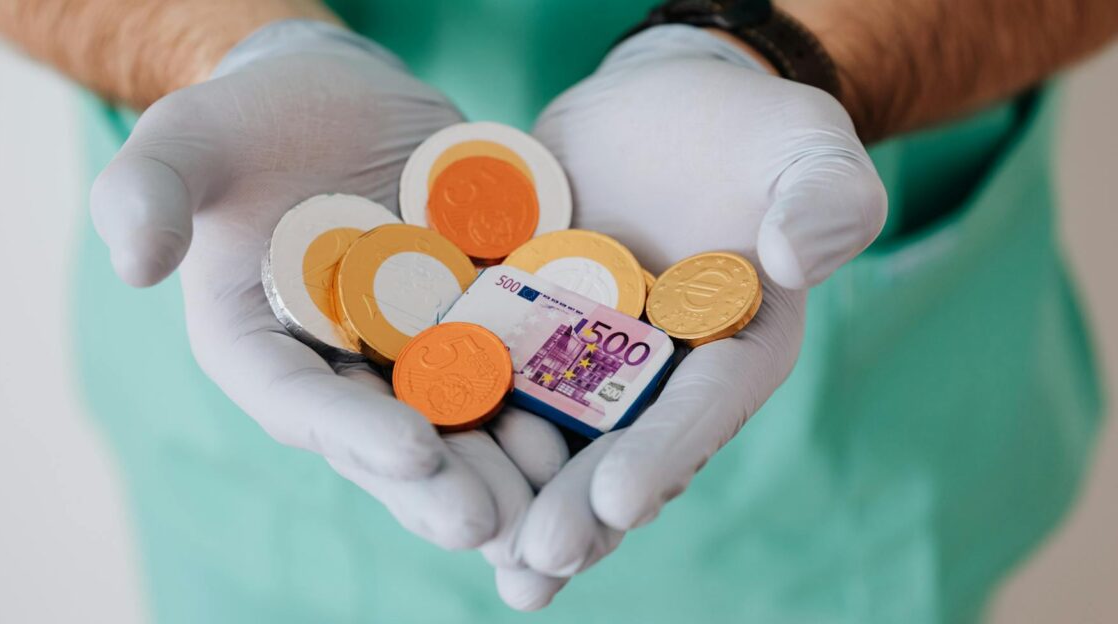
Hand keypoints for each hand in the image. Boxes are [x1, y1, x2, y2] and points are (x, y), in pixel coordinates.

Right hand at [88, 20, 569, 570]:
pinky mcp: (481, 313)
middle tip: (490, 522)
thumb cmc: (249, 121)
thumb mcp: (187, 140)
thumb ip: (149, 191)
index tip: (408, 451)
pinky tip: (602, 419)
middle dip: (442, 485)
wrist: (339, 98)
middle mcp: (345, 368)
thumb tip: (132, 263)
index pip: (304, 405)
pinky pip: (521, 360)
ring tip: (557, 494)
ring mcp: (420, 347)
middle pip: (395, 440)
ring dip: (510, 465)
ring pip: (467, 422)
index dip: (353, 433)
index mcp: (264, 351)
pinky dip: (557, 394)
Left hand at [498, 25, 886, 606]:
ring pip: (553, 440)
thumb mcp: (799, 148)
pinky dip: (464, 425)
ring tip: (494, 561)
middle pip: (621, 448)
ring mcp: (583, 360)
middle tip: (540, 556)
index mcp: (733, 350)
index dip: (665, 452)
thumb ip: (822, 198)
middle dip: (581, 506)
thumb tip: (796, 256)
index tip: (624, 498)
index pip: (704, 407)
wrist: (652, 108)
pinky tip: (425, 477)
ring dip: (522, 501)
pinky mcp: (522, 327)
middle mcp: (657, 375)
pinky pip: (492, 380)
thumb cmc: (744, 132)